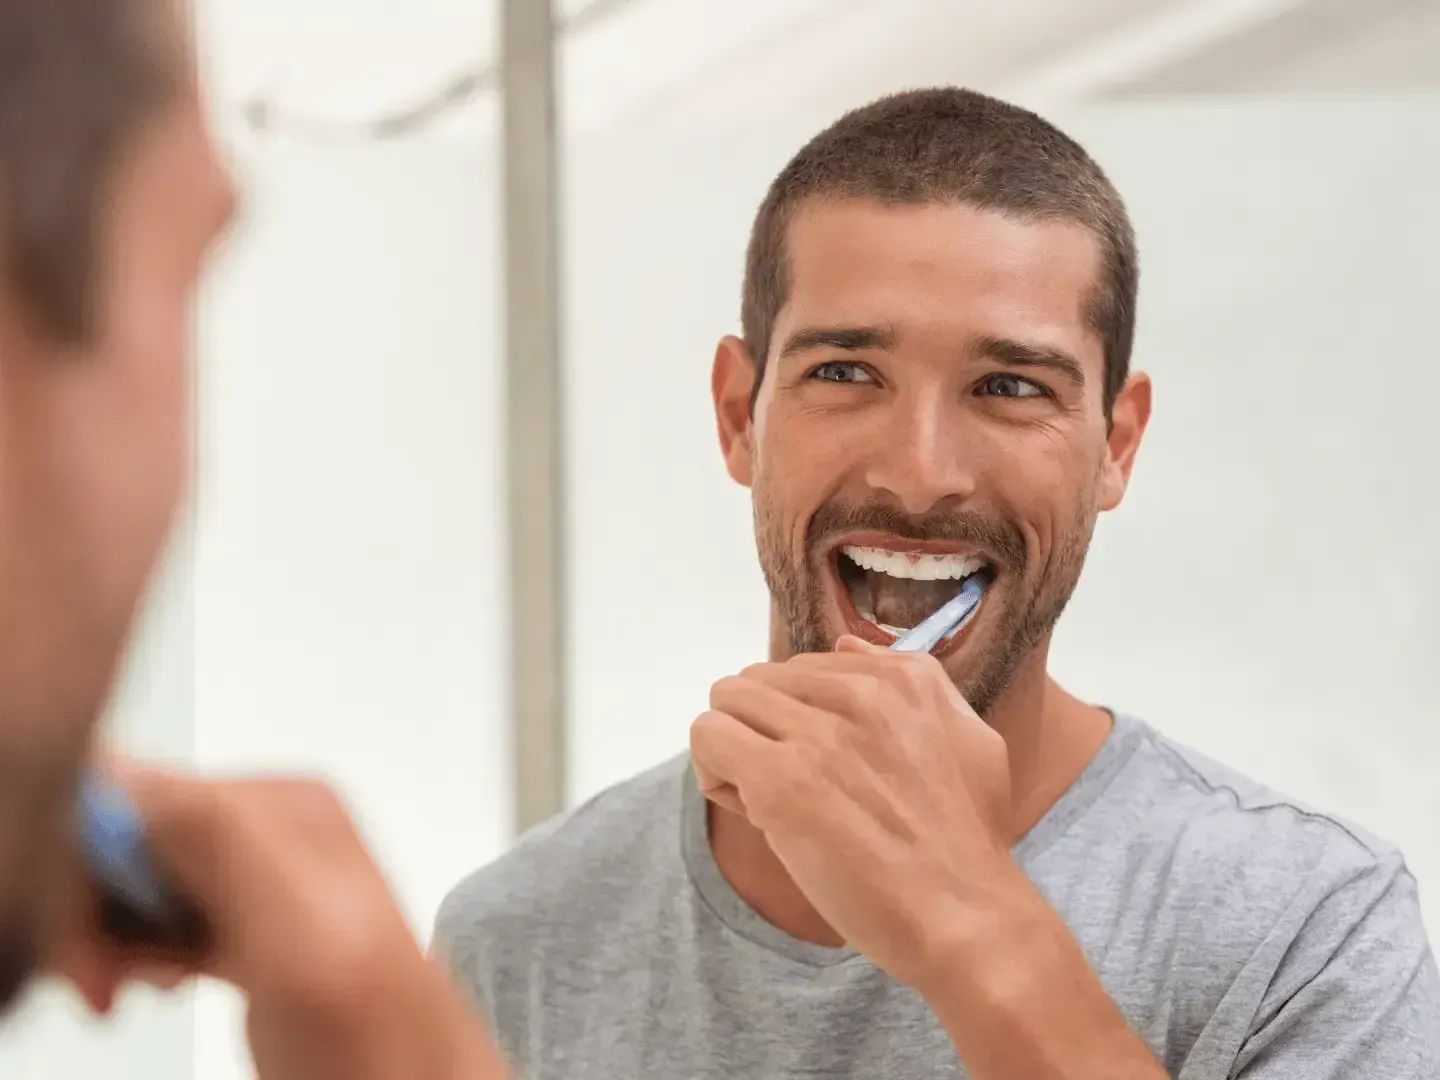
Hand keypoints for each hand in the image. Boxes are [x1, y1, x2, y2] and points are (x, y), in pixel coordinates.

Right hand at [49, 760, 505, 1079]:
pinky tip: (162, 980)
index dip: (98, 857)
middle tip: (104, 970)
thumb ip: (214, 830)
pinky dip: (143, 956)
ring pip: (144, 887)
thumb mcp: (293, 904)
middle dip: (104, 905)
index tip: (85, 922)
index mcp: (286, 803)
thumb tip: (126, 772)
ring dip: (117, 936)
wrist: (405, 1078)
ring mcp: (261, 888)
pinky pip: (165, 925)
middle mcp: (274, 835)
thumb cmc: (374, 1013)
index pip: (148, 791)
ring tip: (131, 980)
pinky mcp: (249, 938)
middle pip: (139, 840)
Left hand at [691, 636, 1026, 989]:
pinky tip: (752, 812)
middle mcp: (860, 691)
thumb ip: (916, 686)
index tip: (827, 770)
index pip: (807, 669)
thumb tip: (846, 645)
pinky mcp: (782, 778)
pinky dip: (715, 773)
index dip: (804, 720)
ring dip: (737, 750)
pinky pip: (708, 736)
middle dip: (764, 731)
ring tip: (770, 802)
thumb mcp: (969, 740)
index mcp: (904, 677)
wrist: (965, 916)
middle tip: (794, 790)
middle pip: (760, 681)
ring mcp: (819, 733)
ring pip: (728, 701)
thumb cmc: (968, 842)